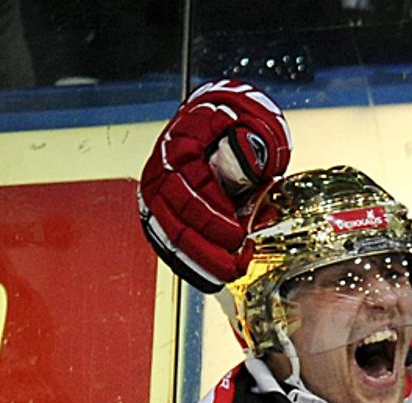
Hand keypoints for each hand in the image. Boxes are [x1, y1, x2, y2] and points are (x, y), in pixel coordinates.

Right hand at [138, 79, 291, 292]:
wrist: (221, 116)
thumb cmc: (238, 122)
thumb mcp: (254, 122)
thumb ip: (255, 142)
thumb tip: (249, 160)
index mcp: (180, 146)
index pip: (190, 190)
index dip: (212, 218)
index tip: (238, 235)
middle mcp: (160, 171)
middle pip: (175, 220)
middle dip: (206, 249)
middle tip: (235, 264)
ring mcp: (157, 194)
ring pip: (169, 237)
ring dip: (199, 261)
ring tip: (227, 273)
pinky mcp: (161, 212)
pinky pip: (169, 243)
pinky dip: (190, 262)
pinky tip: (212, 276)